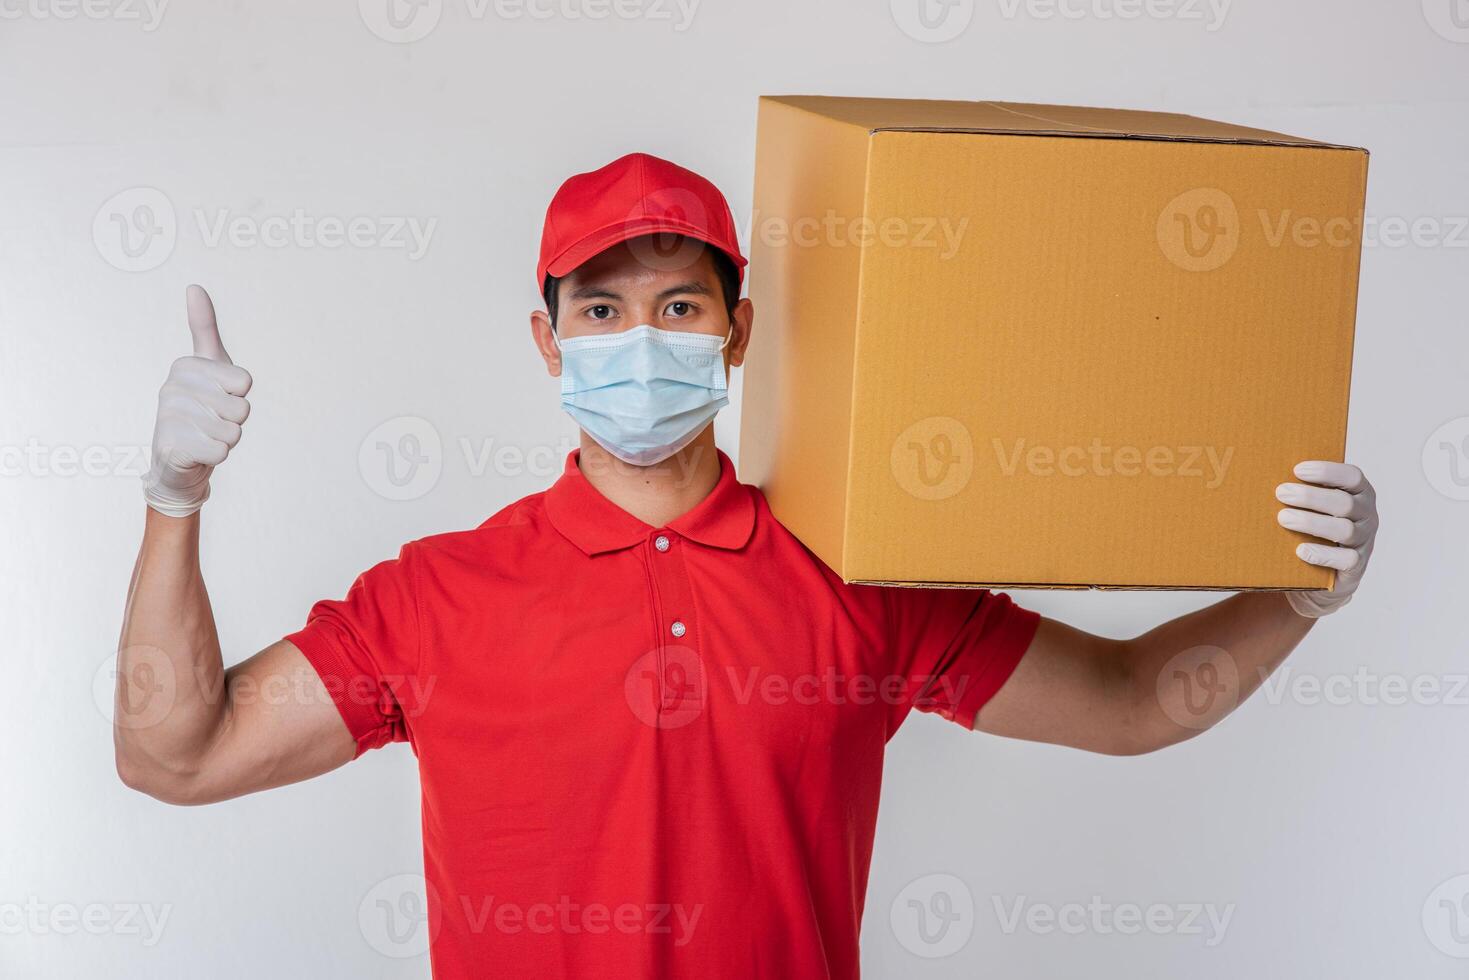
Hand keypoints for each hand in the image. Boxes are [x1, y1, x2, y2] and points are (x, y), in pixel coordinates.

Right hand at [142, 285, 252, 517]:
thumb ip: (204, 328)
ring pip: (233, 432)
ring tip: (204, 436)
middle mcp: (171, 388)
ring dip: (226, 440)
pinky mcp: (170, 447)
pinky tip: (197, 453)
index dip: (240, 396)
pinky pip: (220, 452)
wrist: (177, 460)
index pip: (244, 383)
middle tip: (213, 422)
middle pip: (241, 408)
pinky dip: (216, 457)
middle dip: (235, 421)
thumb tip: (193, 286)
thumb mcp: (209, 365)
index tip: (220, 398)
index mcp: (185, 366)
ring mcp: (167, 418)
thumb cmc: (201, 408)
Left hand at [1275, 461, 1376, 617]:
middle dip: (1311, 496)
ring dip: (1311, 522)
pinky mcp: (1357, 565)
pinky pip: (1345, 559)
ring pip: (1344, 530)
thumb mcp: (1316, 503)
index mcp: (1360, 493)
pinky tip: (1301, 550)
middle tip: (1281, 492)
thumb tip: (1265, 472)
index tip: (1297, 470)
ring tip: (1283, 518)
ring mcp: (1364, 541)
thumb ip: (1303, 487)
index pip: (1352, 476)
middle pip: (1345, 503)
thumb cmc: (1316, 526)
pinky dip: (1322, 554)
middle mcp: (1367, 515)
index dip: (1327, 471)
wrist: (1326, 571)